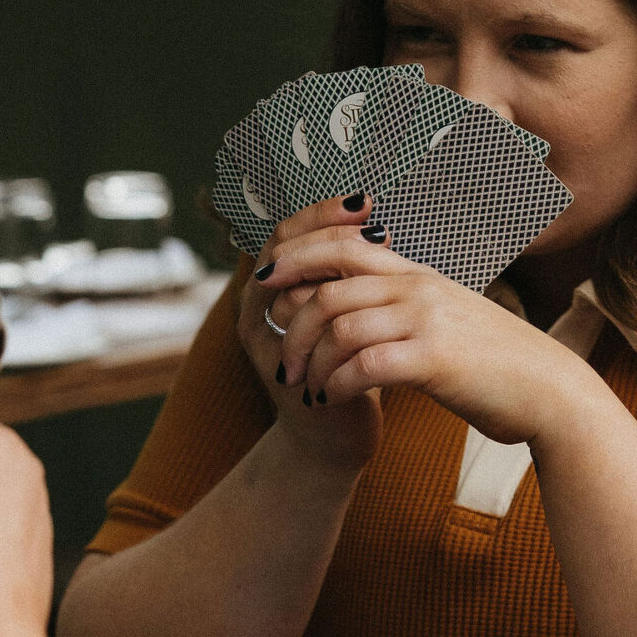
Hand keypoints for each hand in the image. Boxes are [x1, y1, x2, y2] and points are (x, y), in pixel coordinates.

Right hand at [237, 193, 387, 479]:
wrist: (341, 436)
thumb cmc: (347, 368)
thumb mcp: (343, 314)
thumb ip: (343, 277)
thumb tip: (373, 225)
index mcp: (271, 295)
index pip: (286, 236)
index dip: (319, 214)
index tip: (363, 200)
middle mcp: (257, 316)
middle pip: (279, 252)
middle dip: (323, 228)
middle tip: (367, 212)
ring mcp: (268, 346)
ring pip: (287, 289)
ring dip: (331, 265)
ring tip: (379, 248)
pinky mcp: (284, 376)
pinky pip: (301, 334)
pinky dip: (337, 310)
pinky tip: (373, 297)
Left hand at [261, 230, 591, 448]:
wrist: (550, 391)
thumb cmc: (497, 363)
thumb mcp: (449, 317)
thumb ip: (408, 304)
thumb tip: (365, 306)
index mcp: (417, 273)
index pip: (340, 244)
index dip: (294, 256)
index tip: (265, 283)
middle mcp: (417, 287)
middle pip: (327, 288)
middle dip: (292, 325)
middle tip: (282, 362)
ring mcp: (426, 320)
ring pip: (338, 328)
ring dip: (310, 363)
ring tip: (306, 389)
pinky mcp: (434, 359)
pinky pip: (364, 365)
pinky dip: (336, 384)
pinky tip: (332, 400)